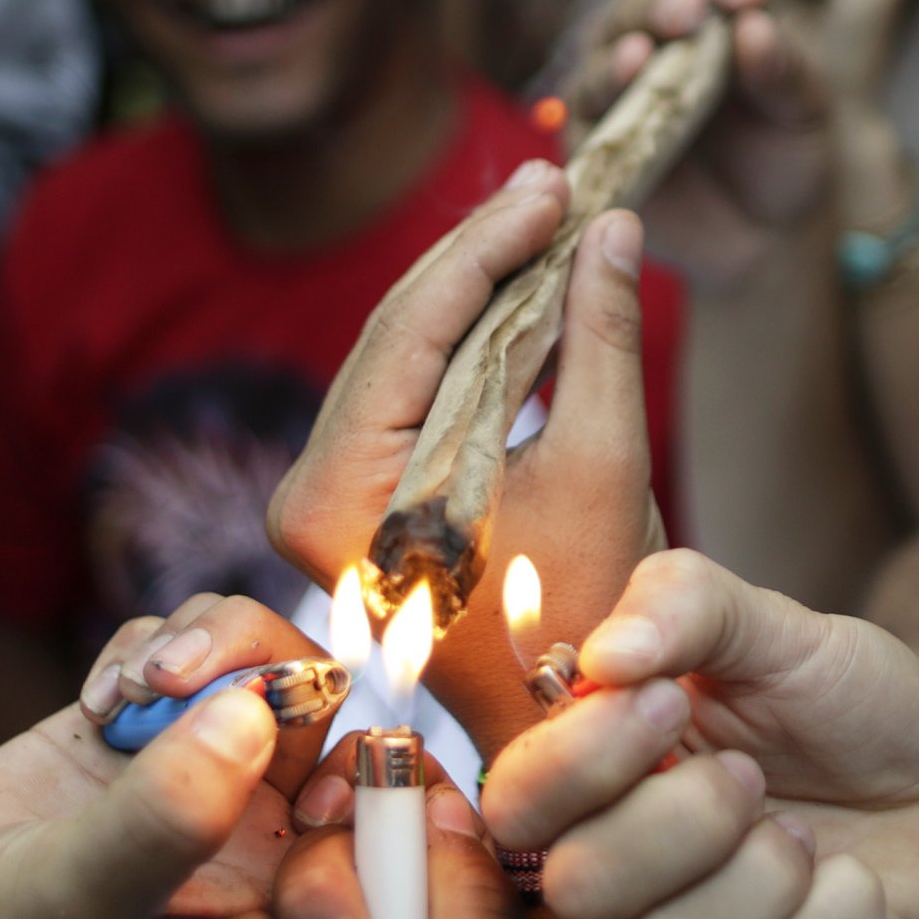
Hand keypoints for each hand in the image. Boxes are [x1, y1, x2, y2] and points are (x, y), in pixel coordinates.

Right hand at [0, 597, 337, 918]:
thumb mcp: (70, 898)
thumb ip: (165, 814)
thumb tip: (252, 708)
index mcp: (267, 889)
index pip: (364, 780)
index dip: (338, 721)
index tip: (263, 707)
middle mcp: (238, 832)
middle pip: (308, 695)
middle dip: (252, 656)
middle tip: (169, 673)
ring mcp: (177, 780)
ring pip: (243, 658)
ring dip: (196, 641)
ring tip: (126, 687)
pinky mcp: (117, 743)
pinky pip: (172, 654)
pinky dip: (141, 647)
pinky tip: (94, 701)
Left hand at [267, 164, 663, 753]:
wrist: (560, 735)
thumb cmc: (585, 625)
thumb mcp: (606, 469)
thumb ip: (602, 338)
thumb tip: (612, 224)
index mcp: (345, 497)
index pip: (410, 330)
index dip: (487, 244)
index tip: (555, 184)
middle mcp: (306, 495)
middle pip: (394, 331)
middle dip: (480, 251)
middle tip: (555, 183)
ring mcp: (320, 499)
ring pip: (399, 352)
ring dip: (474, 286)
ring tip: (548, 215)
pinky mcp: (348, 501)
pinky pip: (406, 393)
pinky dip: (465, 340)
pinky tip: (520, 285)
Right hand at [479, 549, 918, 918]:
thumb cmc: (838, 694)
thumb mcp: (766, 620)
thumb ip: (681, 602)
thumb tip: (601, 654)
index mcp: (600, 778)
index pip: (515, 803)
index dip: (580, 760)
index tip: (669, 699)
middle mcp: (630, 873)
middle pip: (577, 891)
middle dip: (680, 819)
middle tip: (750, 771)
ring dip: (755, 878)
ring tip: (801, 831)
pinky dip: (841, 906)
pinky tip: (855, 876)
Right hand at [569, 0, 918, 282]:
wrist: (768, 238)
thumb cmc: (784, 156)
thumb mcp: (803, 111)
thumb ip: (783, 70)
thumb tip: (756, 24)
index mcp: (701, 19)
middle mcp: (649, 45)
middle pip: (639, 1)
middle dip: (664, 1)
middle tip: (694, 9)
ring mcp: (615, 95)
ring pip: (604, 52)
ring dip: (625, 46)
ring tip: (645, 51)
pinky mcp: (594, 147)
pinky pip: (586, 117)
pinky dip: (602, 96)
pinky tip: (624, 83)